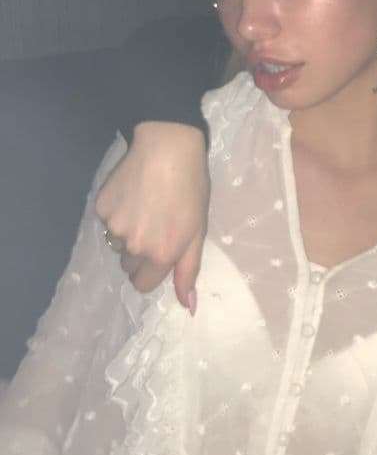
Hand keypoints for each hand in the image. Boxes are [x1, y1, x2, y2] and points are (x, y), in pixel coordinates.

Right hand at [95, 122, 208, 309]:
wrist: (167, 147)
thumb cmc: (191, 188)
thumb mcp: (198, 231)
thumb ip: (189, 270)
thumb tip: (187, 307)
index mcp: (161, 255)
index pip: (142, 285)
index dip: (153, 270)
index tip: (161, 250)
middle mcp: (134, 246)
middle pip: (128, 265)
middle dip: (140, 252)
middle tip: (156, 224)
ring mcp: (114, 226)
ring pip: (116, 244)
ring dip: (128, 233)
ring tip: (146, 207)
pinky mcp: (100, 208)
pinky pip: (106, 222)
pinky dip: (117, 213)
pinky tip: (132, 194)